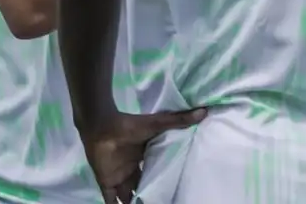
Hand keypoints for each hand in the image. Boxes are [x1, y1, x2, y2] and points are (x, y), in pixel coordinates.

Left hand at [82, 109, 206, 203]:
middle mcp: (131, 171)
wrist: (102, 124)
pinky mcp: (106, 182)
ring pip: (128, 197)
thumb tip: (203, 111)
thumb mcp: (157, 124)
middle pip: (142, 189)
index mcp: (143, 160)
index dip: (162, 185)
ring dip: (135, 203)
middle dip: (150, 198)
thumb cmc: (129, 125)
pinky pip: (110, 200)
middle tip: (166, 202)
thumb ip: (178, 120)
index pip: (154, 176)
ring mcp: (118, 177)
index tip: (175, 192)